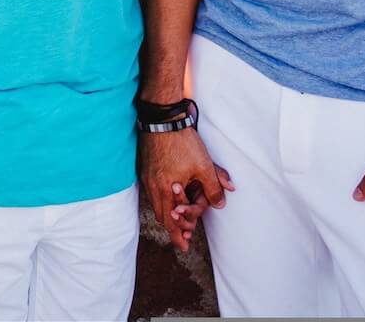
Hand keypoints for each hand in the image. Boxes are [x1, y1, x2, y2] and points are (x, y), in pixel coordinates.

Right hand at [139, 129, 233, 251]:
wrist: (162, 118)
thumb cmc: (182, 141)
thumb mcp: (204, 166)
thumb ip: (213, 187)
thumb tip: (220, 203)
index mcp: (165, 189)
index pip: (170, 221)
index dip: (177, 236)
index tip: (184, 247)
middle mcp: (152, 185)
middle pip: (161, 215)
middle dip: (173, 227)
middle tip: (184, 236)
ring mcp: (146, 176)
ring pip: (155, 203)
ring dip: (167, 212)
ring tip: (179, 216)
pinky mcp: (144, 167)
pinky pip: (152, 191)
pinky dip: (161, 198)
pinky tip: (169, 195)